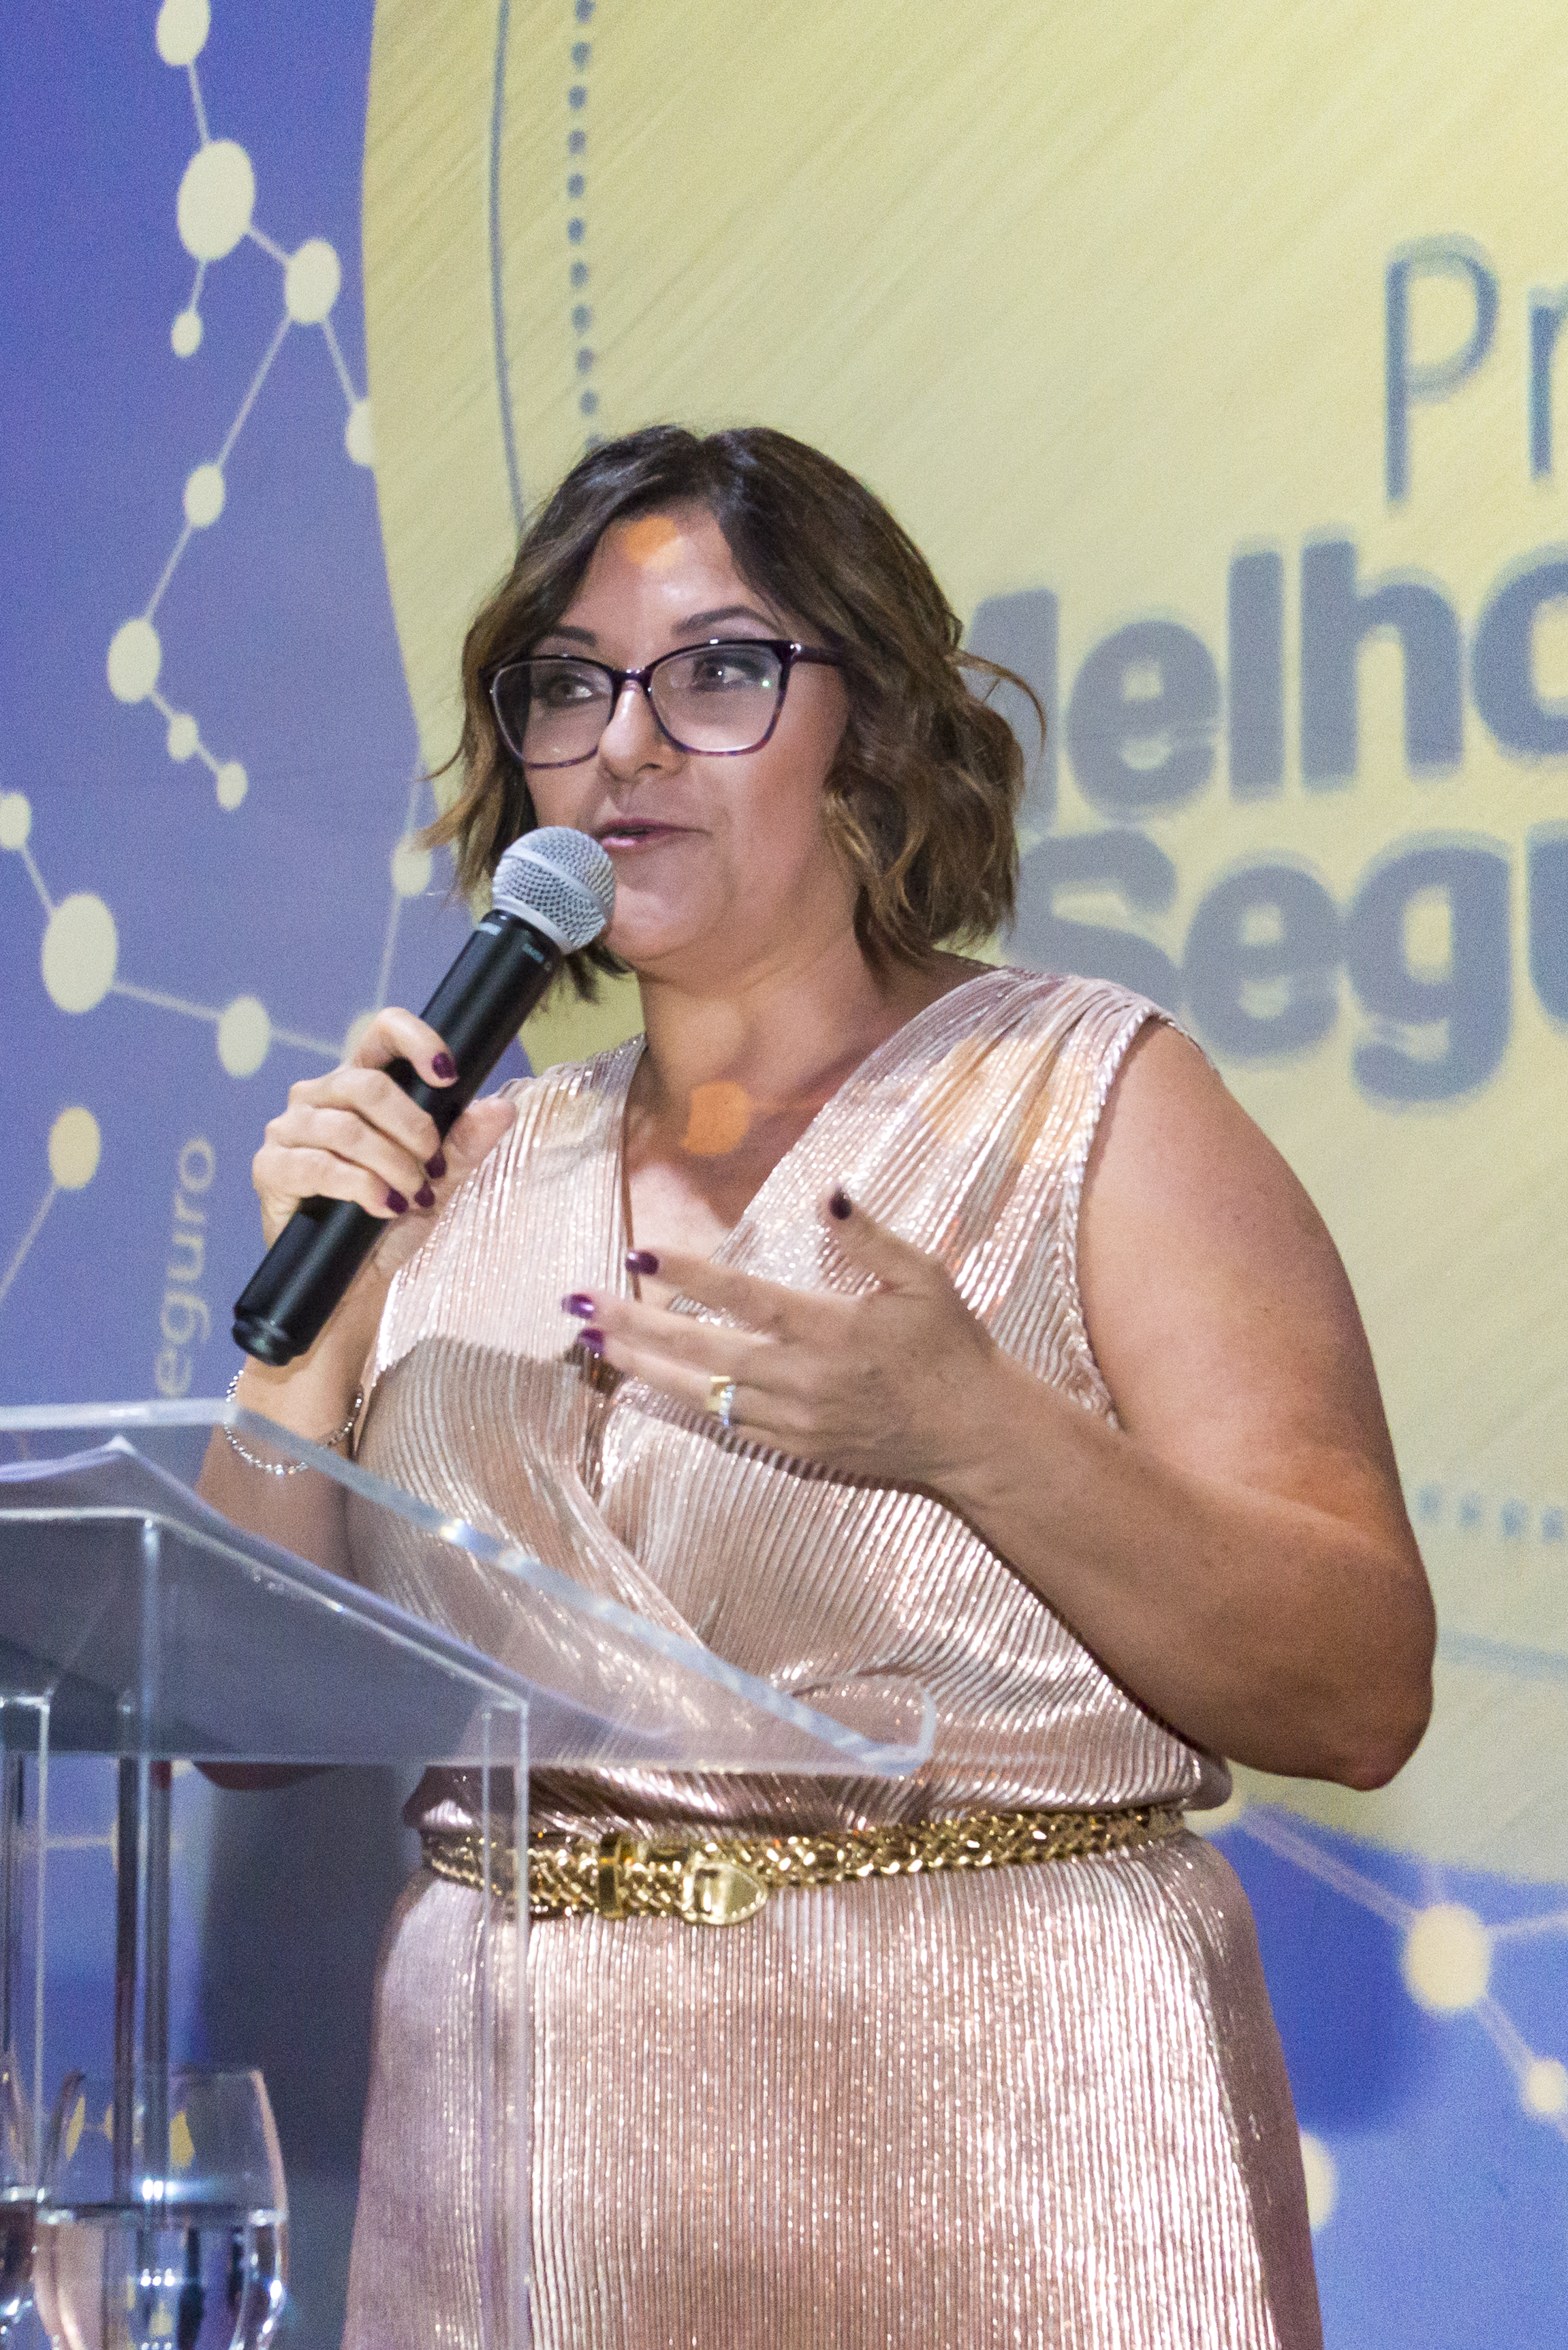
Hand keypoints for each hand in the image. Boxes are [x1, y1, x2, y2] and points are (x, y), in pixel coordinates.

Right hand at [252, 1007, 516, 1275]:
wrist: (357, 1279)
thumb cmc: (393, 1220)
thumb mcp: (440, 1181)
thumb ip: (466, 1143)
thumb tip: (503, 1108)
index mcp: (359, 1084)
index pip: (382, 1033)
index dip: (416, 1041)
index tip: (447, 1075)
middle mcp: (319, 1097)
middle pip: (367, 1085)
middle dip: (412, 1129)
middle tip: (432, 1166)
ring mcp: (289, 1129)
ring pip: (346, 1128)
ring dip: (391, 1165)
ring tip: (410, 1196)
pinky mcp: (271, 1167)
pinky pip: (317, 1165)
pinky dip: (360, 1187)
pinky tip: (383, 1207)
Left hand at [565, 1188, 1006, 1487]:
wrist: (972, 1435)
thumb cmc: (950, 1347)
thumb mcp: (924, 1278)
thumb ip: (870, 1238)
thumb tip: (827, 1192)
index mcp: (830, 1329)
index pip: (744, 1297)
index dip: (690, 1274)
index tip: (640, 1252)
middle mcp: (801, 1379)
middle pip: (702, 1350)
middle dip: (636, 1326)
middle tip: (580, 1306)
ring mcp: (793, 1420)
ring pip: (701, 1393)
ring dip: (643, 1367)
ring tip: (594, 1345)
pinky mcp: (794, 1450)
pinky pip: (725, 1424)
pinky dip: (682, 1402)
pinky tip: (647, 1384)